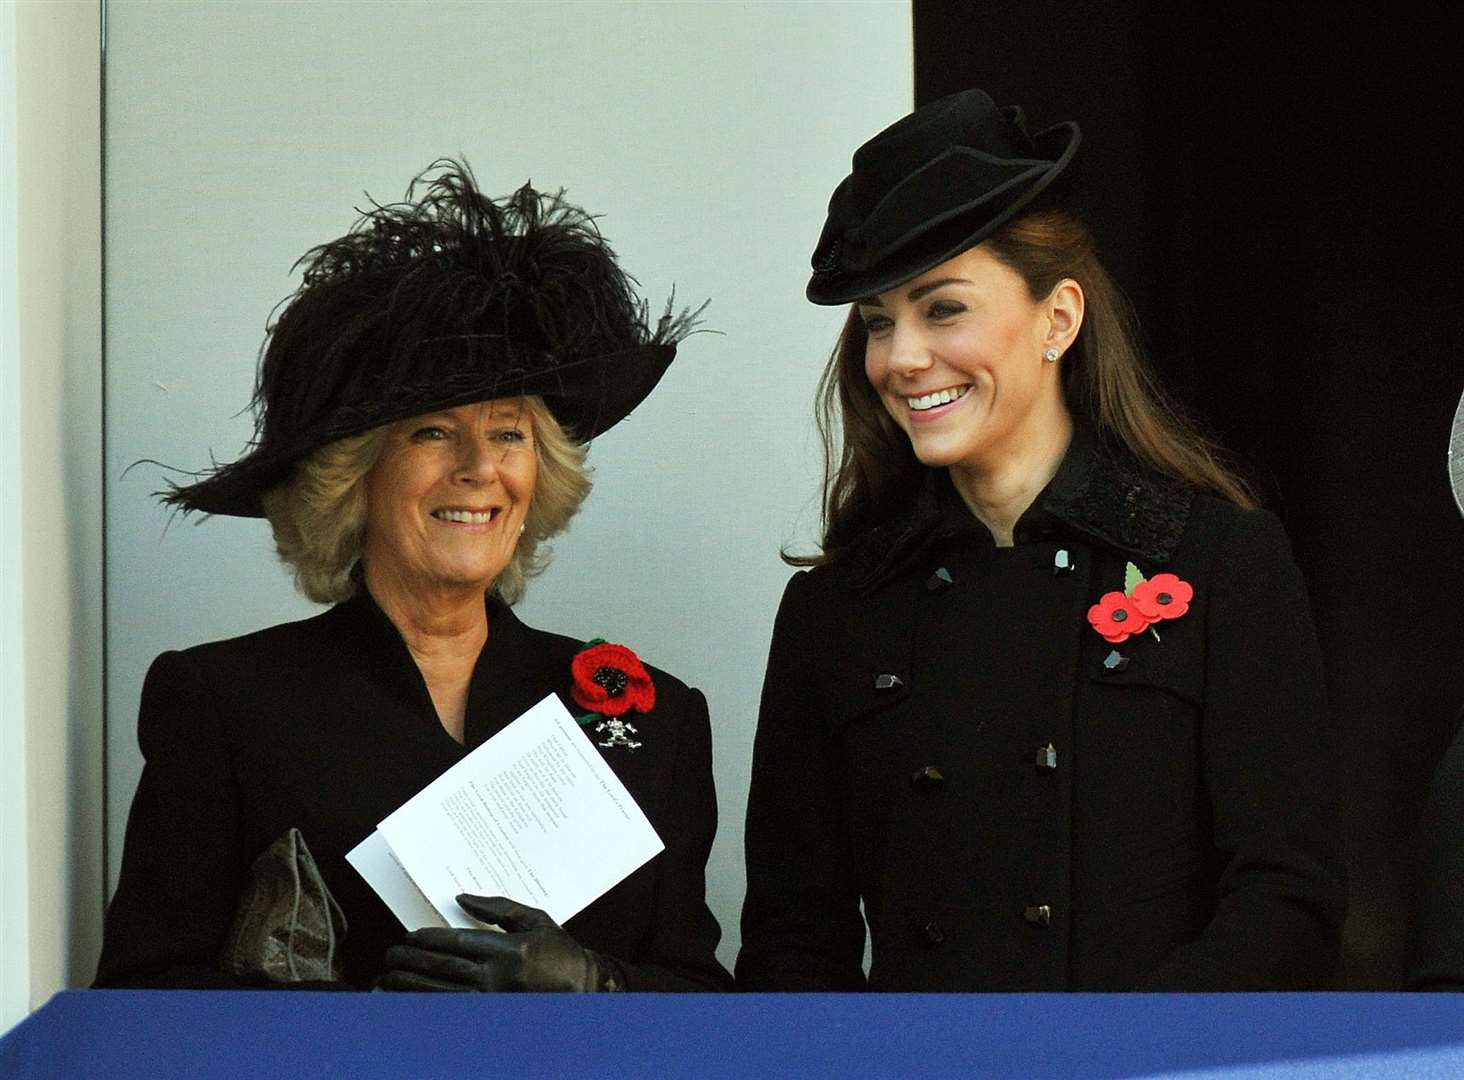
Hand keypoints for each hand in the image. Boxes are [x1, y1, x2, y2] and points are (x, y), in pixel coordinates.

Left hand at [376, 894, 623, 992]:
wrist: (584, 990)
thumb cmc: (560, 952)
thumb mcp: (535, 919)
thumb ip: (498, 907)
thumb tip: (461, 898)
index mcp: (509, 949)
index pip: (457, 942)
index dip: (428, 939)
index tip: (409, 936)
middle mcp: (499, 977)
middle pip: (443, 968)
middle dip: (410, 961)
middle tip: (389, 954)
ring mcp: (494, 1002)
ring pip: (440, 995)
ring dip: (409, 987)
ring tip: (386, 980)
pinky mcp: (491, 1018)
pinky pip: (450, 1014)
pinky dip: (424, 1009)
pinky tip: (407, 1005)